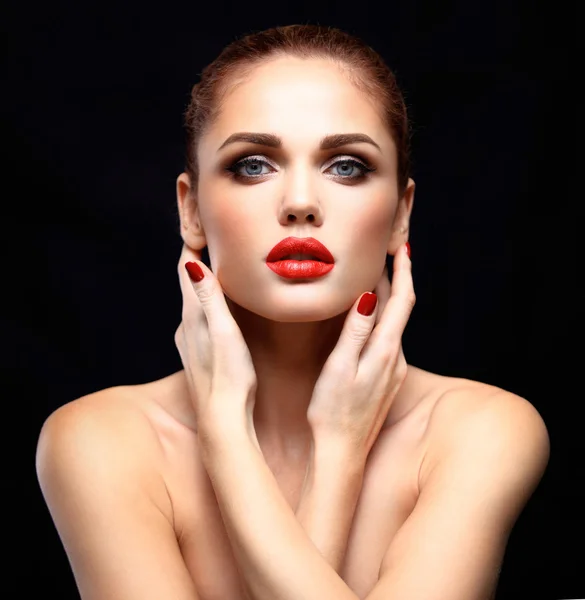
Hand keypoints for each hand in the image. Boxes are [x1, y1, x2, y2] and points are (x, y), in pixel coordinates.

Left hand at [174, 244, 257, 432]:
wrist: (223, 419)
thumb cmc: (229, 377)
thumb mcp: (223, 333)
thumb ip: (210, 299)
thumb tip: (194, 264)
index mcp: (193, 315)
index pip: (187, 268)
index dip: (191, 242)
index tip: (199, 219)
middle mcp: (187, 325)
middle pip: (188, 281)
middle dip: (197, 257)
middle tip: (211, 235)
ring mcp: (190, 340)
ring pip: (194, 300)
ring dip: (203, 281)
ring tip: (218, 265)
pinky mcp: (199, 353)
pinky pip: (200, 317)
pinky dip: (208, 302)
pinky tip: (219, 309)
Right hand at [307, 244, 414, 459]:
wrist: (342, 453)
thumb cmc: (334, 412)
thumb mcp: (340, 368)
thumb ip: (356, 332)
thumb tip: (369, 296)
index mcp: (385, 351)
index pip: (402, 301)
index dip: (404, 272)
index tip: (403, 247)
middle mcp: (396, 358)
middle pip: (400, 309)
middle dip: (396, 279)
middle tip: (386, 254)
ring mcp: (392, 371)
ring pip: (393, 324)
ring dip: (387, 299)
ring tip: (375, 277)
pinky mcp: (385, 379)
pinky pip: (387, 339)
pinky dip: (381, 319)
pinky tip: (367, 317)